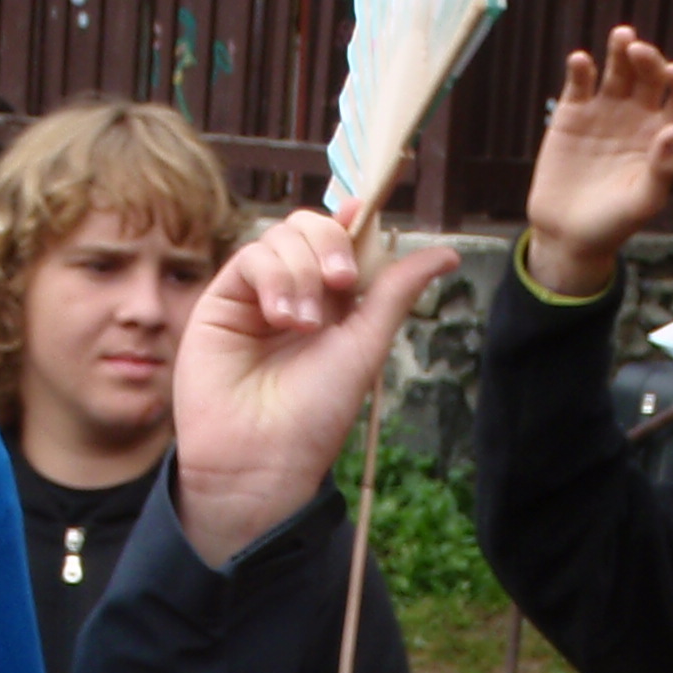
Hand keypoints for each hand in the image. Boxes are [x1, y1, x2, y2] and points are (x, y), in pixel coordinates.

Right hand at [170, 204, 462, 568]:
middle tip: (343, 282)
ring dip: (301, 271)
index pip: (341, 241)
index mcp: (333, 304)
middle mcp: (295, 294)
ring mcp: (257, 295)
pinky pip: (251, 257)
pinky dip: (273, 277)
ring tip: (304, 325)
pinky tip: (281, 317)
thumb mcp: (366, 345)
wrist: (261, 455)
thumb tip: (448, 253)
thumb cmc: (315, 414)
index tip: (362, 216)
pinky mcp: (223, 300)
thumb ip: (396, 292)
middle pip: (310, 227)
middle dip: (330, 242)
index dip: (351, 223)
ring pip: (280, 237)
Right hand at [523, 27, 672, 299]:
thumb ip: (662, 169)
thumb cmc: (612, 224)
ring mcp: (605, 111)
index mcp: (662, 134)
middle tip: (638, 52)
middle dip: (648, 59)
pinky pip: (580, 82)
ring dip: (621, 49)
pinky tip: (581, 63)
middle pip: (650, 75)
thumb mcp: (643, 203)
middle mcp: (637, 116)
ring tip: (622, 37)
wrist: (567, 235)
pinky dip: (581, 67)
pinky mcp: (572, 113)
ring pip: (618, 69)